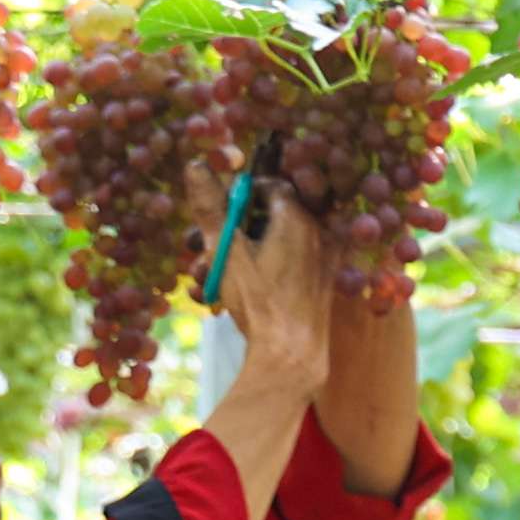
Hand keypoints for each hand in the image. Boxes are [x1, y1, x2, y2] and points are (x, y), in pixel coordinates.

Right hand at [216, 181, 332, 391]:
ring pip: (273, 244)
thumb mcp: (226, 249)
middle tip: (198, 248)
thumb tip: (196, 165)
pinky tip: (229, 292)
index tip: (217, 212)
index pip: (269, 185)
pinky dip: (260, 272)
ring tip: (204, 278)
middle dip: (230, 230)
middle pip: (268, 216)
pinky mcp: (320, 283)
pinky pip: (288, 265)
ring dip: (237, 255)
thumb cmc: (258, 300)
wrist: (291, 354)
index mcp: (298, 218)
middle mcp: (318, 233)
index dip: (239, 195)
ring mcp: (323, 260)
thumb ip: (211, 206)